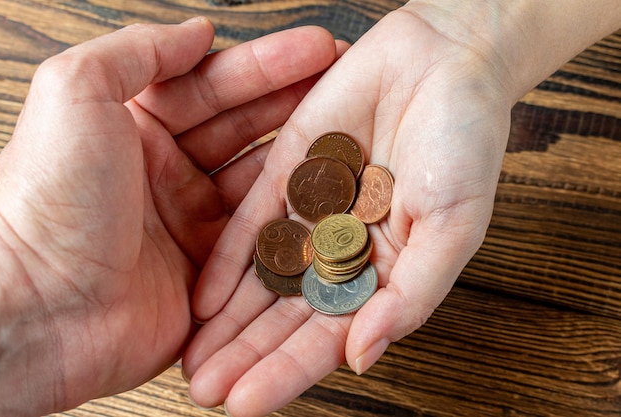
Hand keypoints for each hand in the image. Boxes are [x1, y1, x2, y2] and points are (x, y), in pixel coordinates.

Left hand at [0, 19, 338, 414]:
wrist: (37, 312)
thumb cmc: (48, 200)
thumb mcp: (75, 94)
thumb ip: (137, 50)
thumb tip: (196, 32)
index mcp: (135, 127)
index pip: (213, 85)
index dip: (267, 65)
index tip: (315, 49)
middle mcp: (167, 174)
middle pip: (246, 130)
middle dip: (296, 105)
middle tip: (346, 86)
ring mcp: (192, 225)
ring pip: (261, 182)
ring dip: (302, 160)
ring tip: (349, 139)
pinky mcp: (212, 273)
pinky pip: (261, 239)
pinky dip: (293, 220)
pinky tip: (326, 201)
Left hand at [184, 6, 514, 415]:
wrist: (446, 64)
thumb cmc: (466, 146)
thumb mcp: (455, 227)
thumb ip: (413, 295)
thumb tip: (363, 356)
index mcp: (384, 271)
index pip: (331, 334)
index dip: (291, 371)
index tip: (250, 404)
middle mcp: (341, 249)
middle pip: (287, 314)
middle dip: (247, 355)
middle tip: (207, 393)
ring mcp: (311, 213)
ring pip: (263, 276)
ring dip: (228, 321)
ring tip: (195, 362)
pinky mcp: (287, 173)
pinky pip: (252, 222)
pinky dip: (228, 260)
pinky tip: (203, 299)